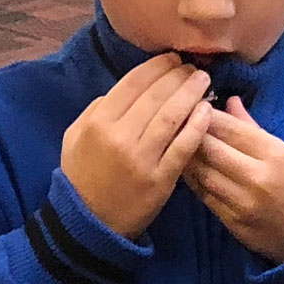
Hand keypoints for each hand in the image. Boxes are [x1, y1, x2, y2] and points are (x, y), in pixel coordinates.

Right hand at [62, 54, 214, 239]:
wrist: (90, 224)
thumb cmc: (82, 177)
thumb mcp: (75, 136)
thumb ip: (96, 109)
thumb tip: (124, 90)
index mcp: (100, 122)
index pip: (133, 83)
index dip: (156, 67)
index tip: (172, 59)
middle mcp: (121, 136)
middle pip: (156, 96)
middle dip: (177, 76)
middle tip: (192, 66)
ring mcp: (143, 159)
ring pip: (172, 117)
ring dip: (191, 94)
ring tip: (202, 81)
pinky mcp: (161, 180)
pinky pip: (183, 147)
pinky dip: (197, 126)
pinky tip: (207, 111)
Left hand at [184, 100, 283, 263]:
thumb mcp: (281, 150)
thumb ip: (251, 127)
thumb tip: (228, 102)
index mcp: (273, 153)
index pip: (230, 128)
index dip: (206, 114)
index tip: (192, 105)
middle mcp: (257, 177)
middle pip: (211, 149)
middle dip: (191, 133)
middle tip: (177, 122)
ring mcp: (243, 203)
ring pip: (203, 173)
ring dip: (186, 156)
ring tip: (176, 143)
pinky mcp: (233, 222)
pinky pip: (204, 196)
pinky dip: (192, 179)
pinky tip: (185, 168)